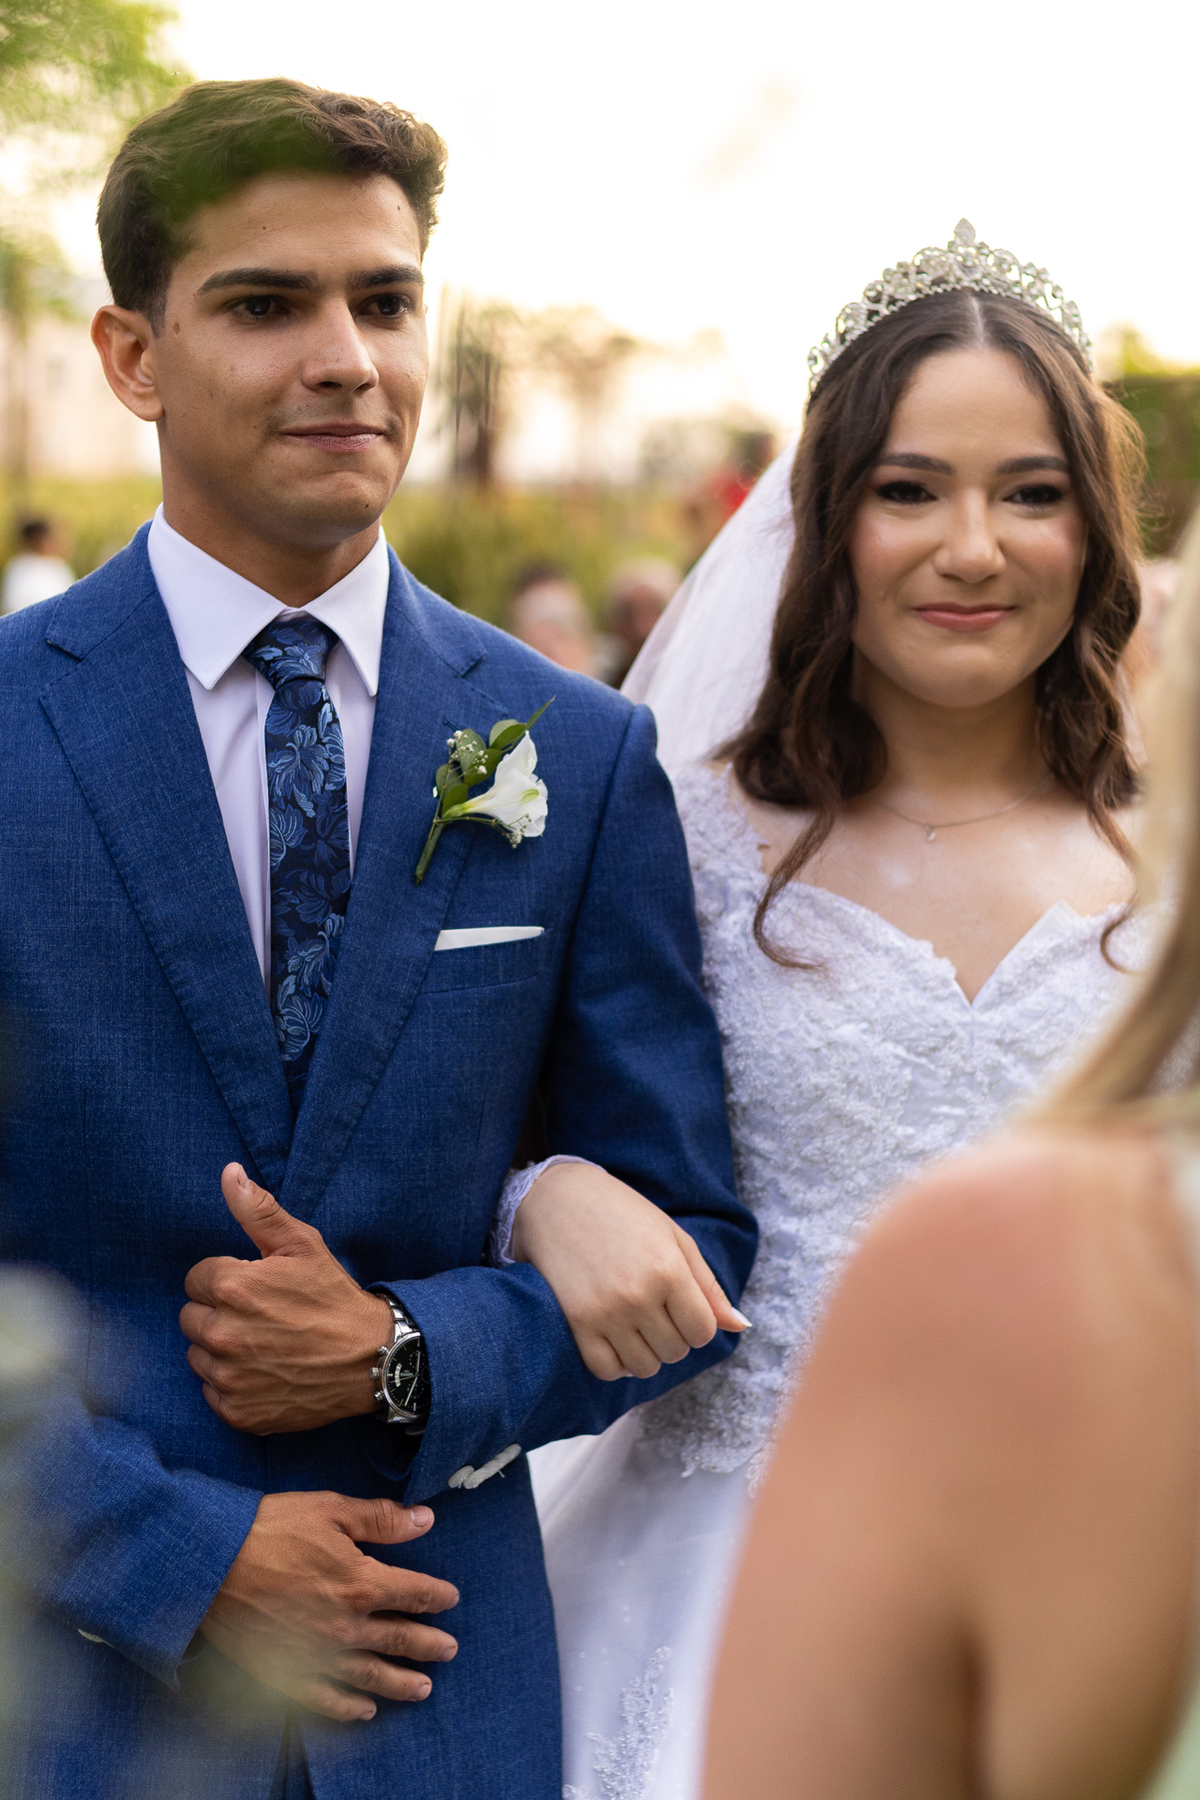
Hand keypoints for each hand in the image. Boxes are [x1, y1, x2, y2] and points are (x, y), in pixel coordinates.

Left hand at [180, 1163, 392, 1432]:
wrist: (370, 1360)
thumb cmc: (334, 1297)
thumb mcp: (303, 1245)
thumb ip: (258, 1210)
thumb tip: (229, 1173)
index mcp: (232, 1286)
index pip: (196, 1278)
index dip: (226, 1280)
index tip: (256, 1288)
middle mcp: (222, 1333)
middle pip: (191, 1317)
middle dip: (218, 1313)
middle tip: (261, 1316)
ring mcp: (228, 1377)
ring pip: (199, 1355)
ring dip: (221, 1349)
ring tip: (264, 1344)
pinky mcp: (236, 1411)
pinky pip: (212, 1391)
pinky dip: (232, 1384)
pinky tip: (265, 1372)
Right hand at [201, 1491, 457, 1720]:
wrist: (210, 1564)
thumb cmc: (269, 1530)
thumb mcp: (330, 1510)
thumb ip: (380, 1519)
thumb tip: (425, 1520)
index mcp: (361, 1583)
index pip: (413, 1593)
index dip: (436, 1595)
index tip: (450, 1598)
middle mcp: (345, 1625)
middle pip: (399, 1639)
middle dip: (428, 1645)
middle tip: (450, 1650)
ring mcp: (317, 1654)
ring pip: (371, 1675)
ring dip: (401, 1683)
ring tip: (424, 1688)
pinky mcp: (287, 1672)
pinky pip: (326, 1697)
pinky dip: (348, 1706)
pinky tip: (365, 1710)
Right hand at [510, 1163, 749, 1380]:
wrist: (558, 1199)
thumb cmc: (623, 1214)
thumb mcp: (674, 1238)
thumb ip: (708, 1286)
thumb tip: (741, 1326)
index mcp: (668, 1269)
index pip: (703, 1332)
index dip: (697, 1323)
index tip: (681, 1305)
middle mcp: (638, 1295)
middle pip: (675, 1351)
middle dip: (672, 1335)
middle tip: (654, 1306)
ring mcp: (605, 1312)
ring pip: (644, 1367)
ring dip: (646, 1351)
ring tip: (635, 1321)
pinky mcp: (576, 1322)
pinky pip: (606, 1369)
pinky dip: (616, 1362)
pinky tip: (614, 1336)